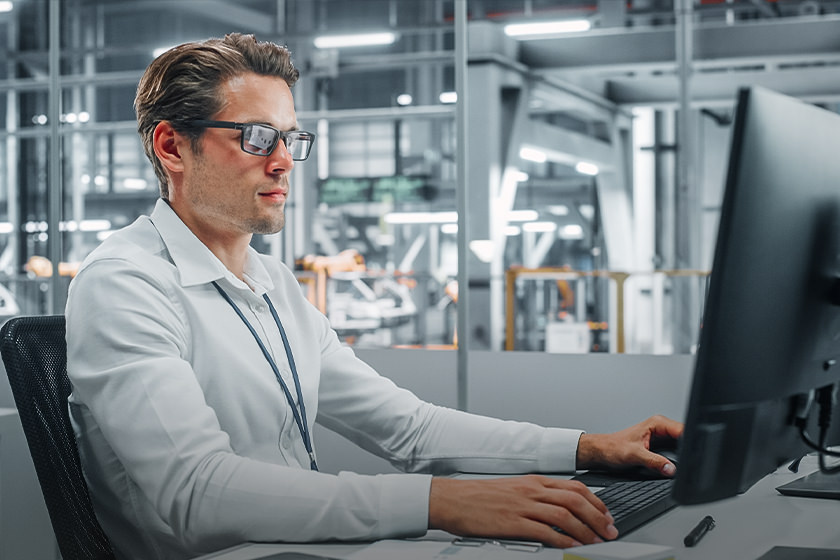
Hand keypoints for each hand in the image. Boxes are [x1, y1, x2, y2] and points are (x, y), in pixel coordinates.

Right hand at [428, 475, 617, 547]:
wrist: (453, 499)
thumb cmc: (479, 496)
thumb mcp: (513, 489)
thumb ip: (536, 496)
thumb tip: (559, 508)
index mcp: (534, 481)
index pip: (575, 487)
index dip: (596, 502)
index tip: (606, 515)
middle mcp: (532, 490)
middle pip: (576, 500)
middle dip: (598, 517)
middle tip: (610, 531)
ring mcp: (523, 506)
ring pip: (565, 515)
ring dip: (586, 530)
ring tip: (596, 542)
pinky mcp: (513, 523)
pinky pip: (545, 531)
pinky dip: (563, 540)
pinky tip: (572, 547)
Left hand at [576, 415, 682, 475]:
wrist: (602, 452)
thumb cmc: (612, 448)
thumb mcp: (635, 455)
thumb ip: (654, 462)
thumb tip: (671, 469)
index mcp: (657, 423)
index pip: (682, 429)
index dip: (691, 442)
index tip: (694, 454)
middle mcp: (660, 427)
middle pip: (685, 437)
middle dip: (689, 449)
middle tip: (691, 462)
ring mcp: (661, 436)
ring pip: (681, 445)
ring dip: (684, 454)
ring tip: (686, 464)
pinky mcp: (660, 446)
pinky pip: (675, 451)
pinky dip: (677, 458)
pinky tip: (677, 464)